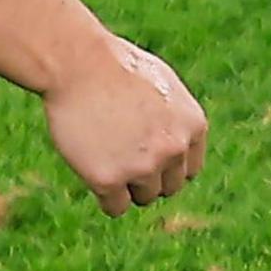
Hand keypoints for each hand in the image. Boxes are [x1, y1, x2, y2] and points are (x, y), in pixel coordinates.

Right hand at [43, 33, 208, 215]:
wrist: (77, 62)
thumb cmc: (114, 66)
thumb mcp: (162, 85)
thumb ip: (176, 120)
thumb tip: (179, 149)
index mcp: (193, 126)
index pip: (188, 170)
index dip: (165, 164)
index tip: (144, 152)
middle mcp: (173, 149)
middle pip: (168, 187)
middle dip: (147, 176)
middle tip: (119, 152)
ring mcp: (142, 167)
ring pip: (143, 198)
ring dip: (126, 185)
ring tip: (104, 153)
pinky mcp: (108, 179)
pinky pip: (116, 208)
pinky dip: (105, 196)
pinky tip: (92, 169)